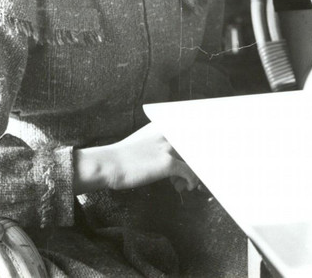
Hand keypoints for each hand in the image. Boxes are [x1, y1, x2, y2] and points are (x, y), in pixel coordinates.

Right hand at [73, 123, 198, 193]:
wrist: (108, 164)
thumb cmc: (126, 157)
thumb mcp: (147, 142)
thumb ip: (166, 145)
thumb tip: (182, 158)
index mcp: (166, 125)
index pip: (196, 131)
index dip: (203, 147)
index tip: (199, 161)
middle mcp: (170, 132)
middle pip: (198, 146)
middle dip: (199, 163)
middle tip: (196, 176)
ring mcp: (169, 146)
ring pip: (196, 160)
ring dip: (196, 174)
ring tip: (184, 184)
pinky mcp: (167, 162)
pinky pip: (191, 172)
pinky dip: (193, 181)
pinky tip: (187, 186)